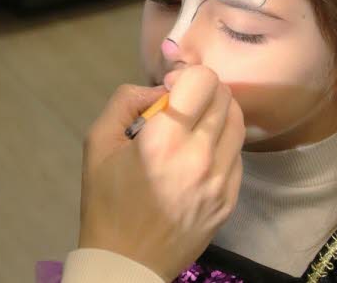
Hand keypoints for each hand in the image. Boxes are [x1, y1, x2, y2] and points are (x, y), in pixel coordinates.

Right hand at [77, 66, 245, 280]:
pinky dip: (222, 144)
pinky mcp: (230, 199)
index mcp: (164, 140)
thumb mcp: (98, 143)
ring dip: (217, 114)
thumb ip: (126, 101)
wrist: (126, 261)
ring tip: (193, 128)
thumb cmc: (106, 202)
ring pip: (238, 122)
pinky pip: (238, 154)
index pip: (203, 80)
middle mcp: (200, 156)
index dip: (186, 76)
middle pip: (225, 97)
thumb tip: (159, 89)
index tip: (168, 91)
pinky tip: (200, 156)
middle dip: (202, 91)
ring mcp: (220, 180)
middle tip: (180, 106)